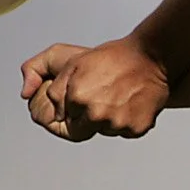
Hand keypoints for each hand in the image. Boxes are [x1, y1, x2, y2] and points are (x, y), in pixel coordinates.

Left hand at [21, 36, 169, 140]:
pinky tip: (131, 103)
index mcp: (77, 98)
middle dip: (87, 117)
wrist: (152, 58)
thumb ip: (50, 85)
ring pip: (104, 131)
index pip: (63, 119)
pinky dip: (127, 121)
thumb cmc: (114, 58)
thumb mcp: (72, 62)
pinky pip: (125, 132)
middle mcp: (96, 114)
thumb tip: (36, 101)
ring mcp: (118, 124)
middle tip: (102, 98)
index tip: (84, 100)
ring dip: (108, 120)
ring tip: (118, 96)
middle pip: (82, 130)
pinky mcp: (137, 129)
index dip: (71, 109)